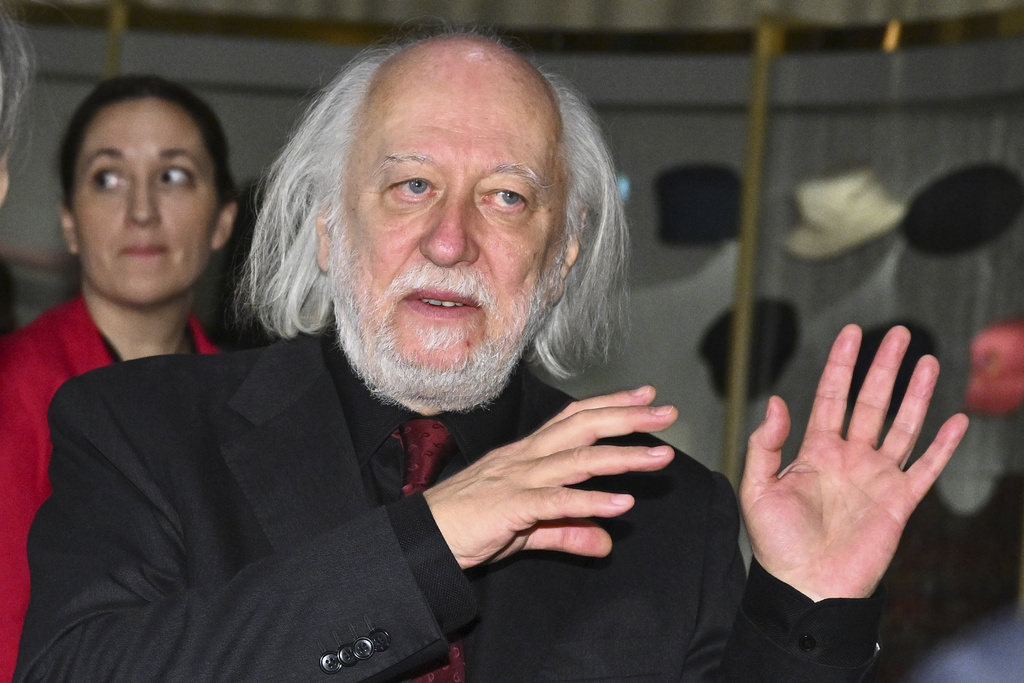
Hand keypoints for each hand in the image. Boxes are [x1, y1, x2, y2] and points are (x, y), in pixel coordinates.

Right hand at [424, 386, 676, 568]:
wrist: (421, 540)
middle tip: (667, 412)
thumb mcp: (528, 530)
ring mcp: (518, 479)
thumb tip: (606, 541)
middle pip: (583, 427)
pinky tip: (622, 503)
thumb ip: (568, 531)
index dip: (611, 405)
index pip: (575, 419)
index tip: (645, 395)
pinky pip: (556, 502)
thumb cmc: (466, 527)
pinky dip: (591, 502)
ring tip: (660, 457)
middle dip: (627, 417)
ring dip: (623, 457)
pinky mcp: (510, 507)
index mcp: (527, 455)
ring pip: (578, 460)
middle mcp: (526, 458)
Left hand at [741, 324, 967, 600]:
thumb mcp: (757, 489)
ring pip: (901, 426)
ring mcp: (876, 477)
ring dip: (915, 394)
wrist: (806, 586)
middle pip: (870, 402)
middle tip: (896, 333)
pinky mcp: (899, 502)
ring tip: (928, 361)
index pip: (829, 397)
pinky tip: (957, 420)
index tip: (851, 334)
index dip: (840, 366)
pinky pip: (926, 467)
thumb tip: (776, 402)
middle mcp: (848, 458)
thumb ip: (765, 445)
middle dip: (883, 367)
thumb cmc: (776, 544)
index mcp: (814, 451)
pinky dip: (943, 446)